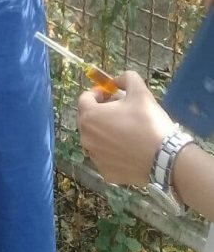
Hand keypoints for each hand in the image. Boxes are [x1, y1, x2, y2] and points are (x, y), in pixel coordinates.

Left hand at [77, 70, 175, 185]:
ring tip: (126, 129)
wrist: (166, 158)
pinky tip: (129, 148)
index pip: (85, 98)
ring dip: (105, 131)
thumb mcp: (139, 91)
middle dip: (100, 111)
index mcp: (89, 117)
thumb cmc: (148, 122)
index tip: (112, 94)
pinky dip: (113, 151)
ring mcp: (95, 158)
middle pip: (88, 119)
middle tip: (120, 110)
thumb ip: (126, 78)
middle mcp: (86, 139)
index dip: (98, 93)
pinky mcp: (106, 174)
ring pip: (96, 139)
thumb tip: (117, 79)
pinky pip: (105, 157)